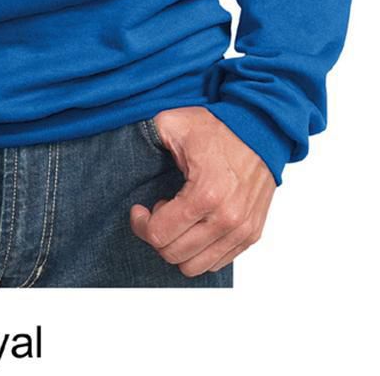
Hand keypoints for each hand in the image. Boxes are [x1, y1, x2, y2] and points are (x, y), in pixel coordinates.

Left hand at [130, 106, 275, 275]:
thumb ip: (148, 135)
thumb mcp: (174, 123)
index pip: (159, 235)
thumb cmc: (219, 127)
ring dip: (180, 246)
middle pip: (174, 254)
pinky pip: (218, 262)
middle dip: (158, 235)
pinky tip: (197, 223)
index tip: (140, 209)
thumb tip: (128, 146)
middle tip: (160, 211)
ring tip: (179, 218)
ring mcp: (241, 230)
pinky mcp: (252, 234)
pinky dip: (200, 250)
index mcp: (205, 194)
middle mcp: (226, 218)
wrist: (261, 129)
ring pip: (196, 266)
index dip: (141, 224)